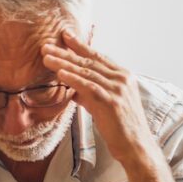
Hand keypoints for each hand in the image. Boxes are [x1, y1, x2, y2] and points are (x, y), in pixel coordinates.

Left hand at [41, 30, 156, 165]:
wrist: (136, 146)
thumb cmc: (119, 127)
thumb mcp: (103, 105)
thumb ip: (89, 94)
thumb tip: (72, 88)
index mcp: (122, 76)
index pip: (98, 57)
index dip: (80, 46)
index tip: (65, 35)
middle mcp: (122, 78)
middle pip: (89, 61)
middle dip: (66, 52)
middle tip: (47, 45)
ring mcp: (118, 89)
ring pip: (86, 72)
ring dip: (64, 63)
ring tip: (46, 57)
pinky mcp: (112, 102)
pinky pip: (89, 87)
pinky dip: (74, 79)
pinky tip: (60, 74)